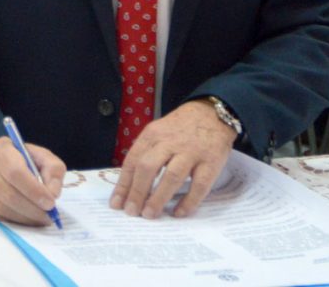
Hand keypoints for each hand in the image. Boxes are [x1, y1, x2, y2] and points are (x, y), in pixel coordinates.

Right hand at [0, 136, 64, 225]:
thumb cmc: (22, 159)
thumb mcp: (41, 156)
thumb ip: (53, 170)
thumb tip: (52, 193)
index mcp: (1, 149)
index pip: (15, 172)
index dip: (33, 190)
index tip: (50, 202)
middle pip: (9, 194)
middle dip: (32, 209)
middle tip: (49, 216)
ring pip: (3, 208)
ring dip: (26, 218)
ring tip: (41, 219)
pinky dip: (16, 221)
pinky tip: (27, 218)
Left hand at [109, 100, 234, 219]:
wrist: (212, 113)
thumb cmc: (180, 128)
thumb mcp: (158, 132)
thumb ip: (146, 153)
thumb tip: (130, 185)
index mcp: (152, 134)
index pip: (133, 161)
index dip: (124, 184)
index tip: (116, 204)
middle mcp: (170, 142)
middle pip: (148, 167)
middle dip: (138, 192)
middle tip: (132, 212)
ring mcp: (191, 152)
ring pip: (172, 176)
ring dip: (158, 198)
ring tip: (149, 215)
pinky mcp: (211, 162)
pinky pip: (199, 186)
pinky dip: (188, 202)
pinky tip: (179, 213)